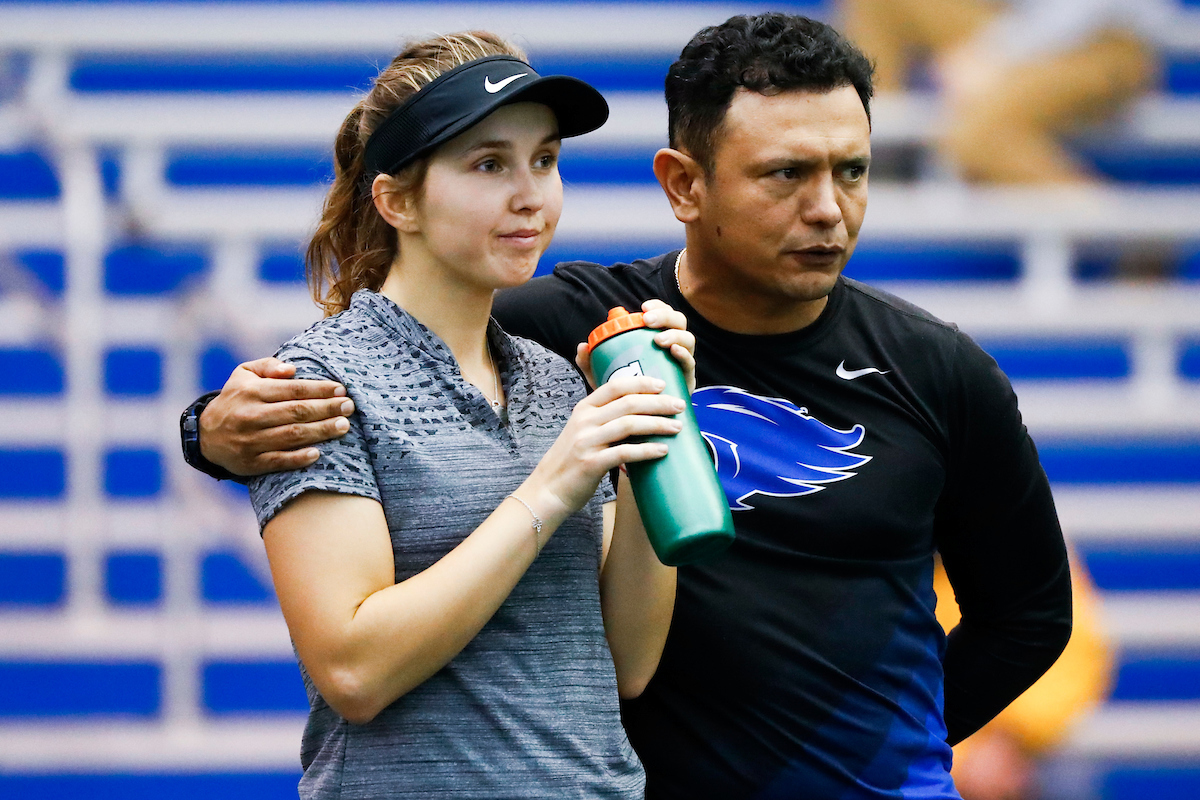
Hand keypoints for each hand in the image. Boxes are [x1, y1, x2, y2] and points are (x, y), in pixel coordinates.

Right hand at [199, 357, 354, 475]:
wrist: (207, 435)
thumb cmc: (236, 399)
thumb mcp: (244, 374)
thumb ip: (268, 366)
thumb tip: (292, 369)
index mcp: (252, 392)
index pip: (293, 390)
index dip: (320, 390)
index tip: (341, 390)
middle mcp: (251, 415)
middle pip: (297, 412)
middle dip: (327, 409)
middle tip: (349, 407)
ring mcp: (250, 441)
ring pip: (292, 436)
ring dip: (321, 431)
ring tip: (344, 426)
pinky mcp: (251, 463)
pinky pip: (279, 461)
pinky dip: (299, 458)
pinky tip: (318, 453)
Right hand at [523, 376, 685, 520]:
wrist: (548, 491)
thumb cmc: (571, 461)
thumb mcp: (582, 432)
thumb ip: (604, 419)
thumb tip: (639, 412)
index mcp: (584, 409)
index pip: (615, 386)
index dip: (641, 382)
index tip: (664, 384)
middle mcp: (585, 421)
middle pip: (628, 403)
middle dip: (658, 402)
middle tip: (680, 405)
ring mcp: (587, 441)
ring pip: (629, 425)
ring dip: (657, 424)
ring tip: (678, 427)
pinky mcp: (591, 463)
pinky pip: (625, 453)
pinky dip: (647, 451)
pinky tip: (663, 450)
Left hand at [575, 299, 696, 392]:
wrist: (640, 425)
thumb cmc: (625, 395)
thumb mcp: (606, 377)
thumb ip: (593, 363)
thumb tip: (582, 347)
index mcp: (656, 340)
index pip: (663, 316)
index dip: (658, 307)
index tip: (643, 307)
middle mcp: (672, 348)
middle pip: (678, 322)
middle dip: (665, 317)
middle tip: (648, 321)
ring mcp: (681, 364)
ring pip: (688, 340)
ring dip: (674, 334)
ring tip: (659, 340)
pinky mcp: (687, 382)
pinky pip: (691, 365)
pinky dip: (684, 355)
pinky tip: (674, 351)